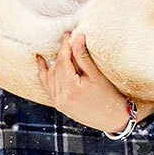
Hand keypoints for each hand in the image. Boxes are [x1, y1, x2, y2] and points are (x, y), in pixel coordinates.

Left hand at [36, 32, 153, 132]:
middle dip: (61, 53)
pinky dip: (44, 73)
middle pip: (56, 68)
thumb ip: (83, 56)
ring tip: (63, 50)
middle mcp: (60, 97)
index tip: (68, 35)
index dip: (65, 46)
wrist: (112, 119)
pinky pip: (47, 86)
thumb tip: (77, 38)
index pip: (63, 61)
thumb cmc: (109, 97)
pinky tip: (41, 61)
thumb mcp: (96, 75)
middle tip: (69, 40)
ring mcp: (58, 102)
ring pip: (50, 76)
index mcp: (70, 89)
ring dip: (55, 62)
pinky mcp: (59, 104)